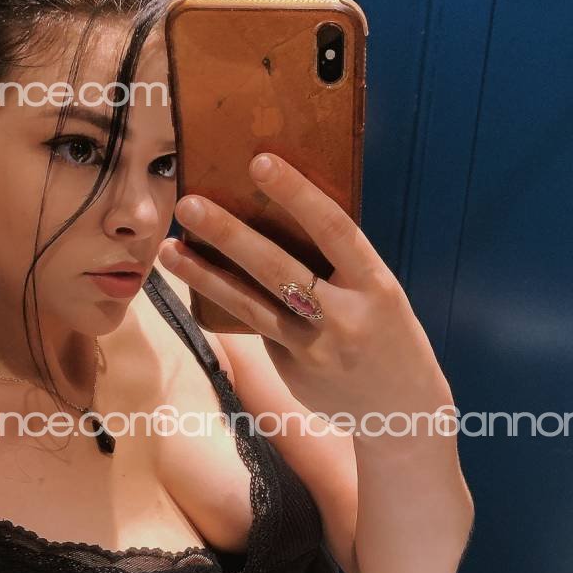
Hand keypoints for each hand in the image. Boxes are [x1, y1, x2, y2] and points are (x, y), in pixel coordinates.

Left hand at [156, 153, 451, 425]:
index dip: (297, 195)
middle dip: (229, 235)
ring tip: (168, 250)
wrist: (403, 410)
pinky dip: (226, 304)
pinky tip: (199, 282)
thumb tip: (280, 223)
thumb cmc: (389, 336)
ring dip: (205, 276)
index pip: (335, 230)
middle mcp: (345, 318)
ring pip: (251, 306)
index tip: (261, 162)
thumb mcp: (381, 295)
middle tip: (189, 204)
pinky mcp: (293, 370)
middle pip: (278, 270)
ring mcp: (315, 350)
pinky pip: (257, 329)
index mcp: (377, 287)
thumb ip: (342, 267)